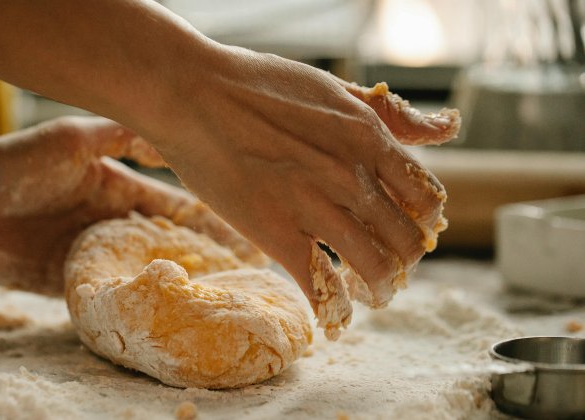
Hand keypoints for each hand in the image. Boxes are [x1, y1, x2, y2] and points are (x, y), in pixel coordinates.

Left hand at [0, 117, 263, 294]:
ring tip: (214, 303)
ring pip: (142, 274)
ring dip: (173, 286)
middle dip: (205, 258)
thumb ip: (120, 135)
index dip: (212, 220)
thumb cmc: (12, 161)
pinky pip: (106, 297)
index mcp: (117, 189)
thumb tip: (173, 134)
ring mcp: (88, 255)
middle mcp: (109, 223)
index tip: (249, 232)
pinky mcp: (63, 283)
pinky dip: (132, 307)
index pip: (175, 208)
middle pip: (167, 245)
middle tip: (247, 276)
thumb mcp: (71, 139)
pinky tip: (159, 320)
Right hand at [152, 46, 459, 308]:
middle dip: (405, 261)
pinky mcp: (276, 234)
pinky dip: (332, 311)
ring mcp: (315, 207)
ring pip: (374, 269)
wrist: (194, 94)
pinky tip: (332, 318)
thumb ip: (392, 114)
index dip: (424, 223)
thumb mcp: (335, 89)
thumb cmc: (257, 84)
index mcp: (370, 138)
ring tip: (368, 296)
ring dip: (378, 290)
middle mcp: (352, 176)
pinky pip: (319, 287)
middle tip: (391, 268)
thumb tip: (449, 128)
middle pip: (407, 240)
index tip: (409, 231)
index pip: (427, 199)